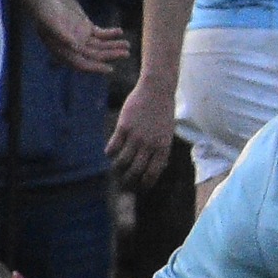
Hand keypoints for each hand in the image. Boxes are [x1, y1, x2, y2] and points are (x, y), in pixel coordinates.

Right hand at [27, 0, 127, 73]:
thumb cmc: (42, 7)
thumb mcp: (50, 20)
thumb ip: (62, 34)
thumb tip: (76, 47)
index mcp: (62, 50)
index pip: (81, 64)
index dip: (96, 67)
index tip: (110, 68)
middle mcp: (72, 46)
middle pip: (95, 55)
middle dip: (110, 55)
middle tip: (126, 53)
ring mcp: (78, 36)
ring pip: (99, 45)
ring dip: (113, 46)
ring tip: (127, 45)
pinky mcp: (83, 25)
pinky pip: (100, 34)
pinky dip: (110, 34)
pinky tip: (119, 32)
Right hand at [108, 72, 177, 189]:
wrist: (157, 90)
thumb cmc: (163, 112)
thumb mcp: (167, 133)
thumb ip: (161, 150)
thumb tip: (155, 169)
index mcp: (162, 148)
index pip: (152, 174)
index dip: (144, 184)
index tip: (139, 188)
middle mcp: (149, 145)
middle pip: (135, 171)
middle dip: (128, 181)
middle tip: (123, 184)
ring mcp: (136, 136)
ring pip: (122, 161)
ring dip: (117, 169)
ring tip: (115, 169)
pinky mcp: (123, 127)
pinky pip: (113, 147)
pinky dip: (109, 152)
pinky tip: (109, 152)